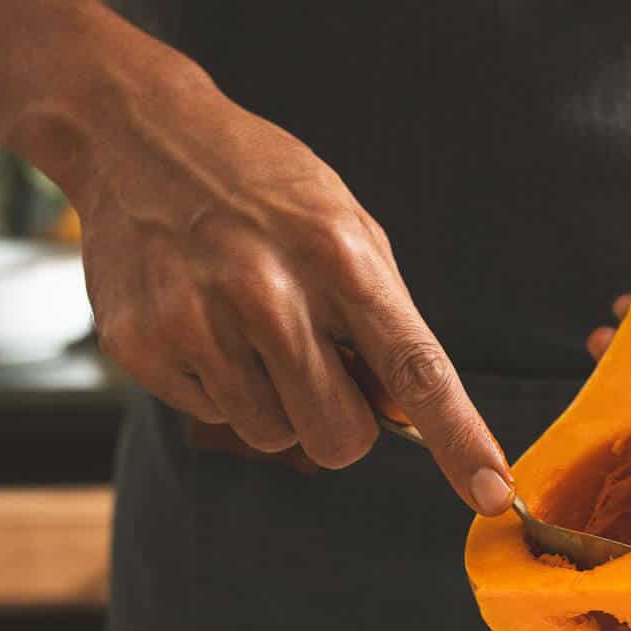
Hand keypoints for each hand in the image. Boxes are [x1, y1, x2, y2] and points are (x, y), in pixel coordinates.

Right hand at [71, 58, 513, 511]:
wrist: (137, 136)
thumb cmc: (262, 188)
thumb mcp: (345, 226)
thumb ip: (384, 320)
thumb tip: (406, 416)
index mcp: (339, 257)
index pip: (415, 370)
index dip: (459, 439)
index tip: (493, 494)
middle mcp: (269, 292)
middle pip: (340, 437)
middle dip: (341, 421)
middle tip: (319, 365)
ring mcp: (198, 320)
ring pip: (274, 435)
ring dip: (275, 401)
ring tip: (249, 328)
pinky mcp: (142, 345)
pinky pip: (213, 416)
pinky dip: (218, 385)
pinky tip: (203, 321)